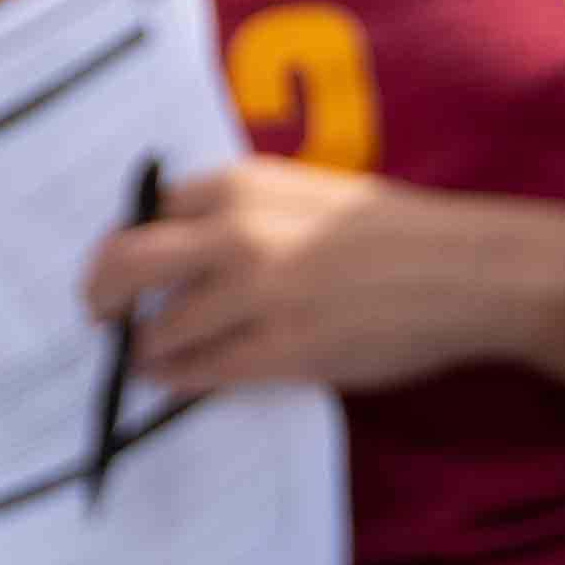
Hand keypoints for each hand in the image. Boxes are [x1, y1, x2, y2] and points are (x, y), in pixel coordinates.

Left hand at [86, 161, 520, 396]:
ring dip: (145, 347)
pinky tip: (172, 378)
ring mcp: (258, 295)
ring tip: (143, 357)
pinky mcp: (284, 351)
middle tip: (97, 314)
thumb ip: (241, 211)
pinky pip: (203, 371)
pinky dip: (177, 378)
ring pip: (162, 329)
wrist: (468, 269)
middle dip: (101, 293)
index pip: (147, 211)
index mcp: (240, 185)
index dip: (126, 244)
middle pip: (126, 263)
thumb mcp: (304, 192)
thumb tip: (178, 245)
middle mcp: (237, 233)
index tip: (118, 268)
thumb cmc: (390, 230)